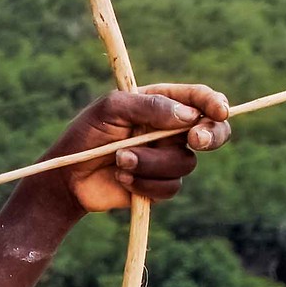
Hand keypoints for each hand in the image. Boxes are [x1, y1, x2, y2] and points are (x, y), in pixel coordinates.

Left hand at [45, 84, 231, 213]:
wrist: (67, 177)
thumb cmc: (86, 135)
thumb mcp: (111, 109)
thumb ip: (148, 106)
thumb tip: (188, 115)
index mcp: (161, 104)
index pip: (198, 99)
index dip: (214, 103)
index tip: (218, 111)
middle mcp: (169, 131)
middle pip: (212, 132)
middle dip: (211, 135)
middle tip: (196, 140)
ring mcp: (166, 158)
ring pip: (184, 163)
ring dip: (150, 162)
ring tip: (119, 159)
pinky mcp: (159, 185)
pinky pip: (169, 187)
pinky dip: (144, 183)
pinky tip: (121, 177)